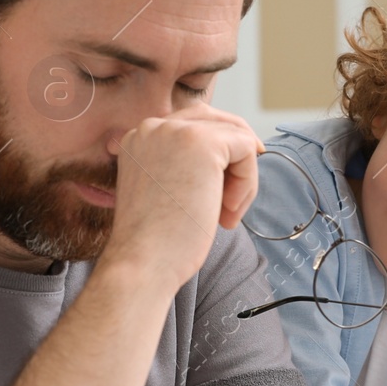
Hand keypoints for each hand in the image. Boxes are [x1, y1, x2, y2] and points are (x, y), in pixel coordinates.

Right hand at [99, 105, 261, 293]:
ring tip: (227, 215)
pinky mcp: (203, 143)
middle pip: (218, 122)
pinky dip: (247, 183)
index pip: (194, 126)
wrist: (142, 263)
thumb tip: (236, 148)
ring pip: (237, 137)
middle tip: (231, 203)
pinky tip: (228, 213)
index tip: (219, 196)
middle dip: (235, 161)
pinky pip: (247, 149)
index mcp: (139, 137)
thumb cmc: (156, 241)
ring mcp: (177, 131)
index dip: (218, 159)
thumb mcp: (164, 189)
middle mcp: (154, 126)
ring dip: (242, 178)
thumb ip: (184, 164)